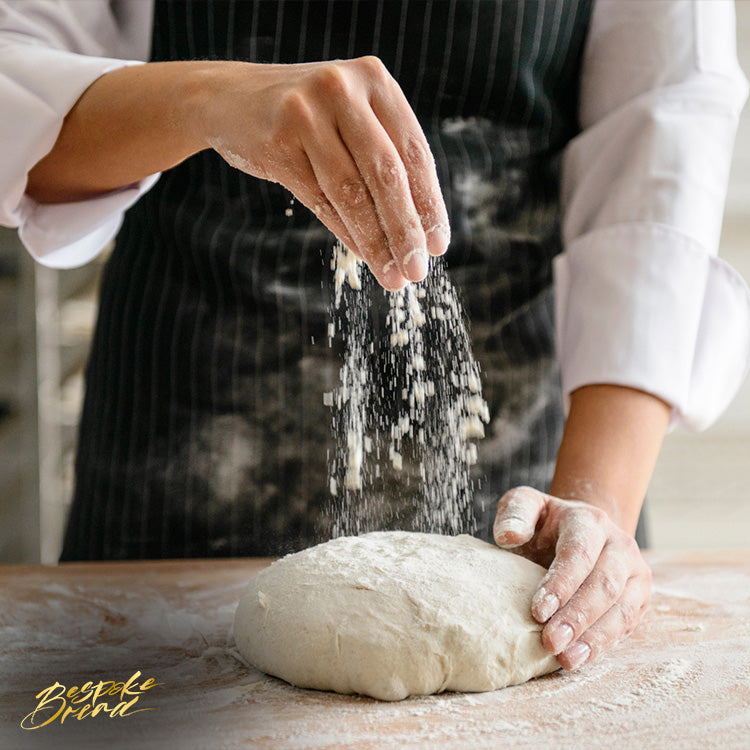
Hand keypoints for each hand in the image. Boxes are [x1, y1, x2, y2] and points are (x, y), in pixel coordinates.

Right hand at [195, 57, 449, 288]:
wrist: (228, 99)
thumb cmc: (305, 119)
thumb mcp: (349, 120)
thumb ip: (383, 158)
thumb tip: (421, 231)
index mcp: (374, 80)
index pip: (414, 152)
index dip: (429, 203)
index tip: (439, 245)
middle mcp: (343, 89)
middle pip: (386, 173)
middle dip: (406, 229)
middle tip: (418, 270)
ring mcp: (307, 113)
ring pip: (352, 191)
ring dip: (376, 242)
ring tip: (392, 276)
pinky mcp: (277, 141)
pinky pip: (320, 199)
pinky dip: (345, 233)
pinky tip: (362, 255)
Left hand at [493, 486, 650, 670]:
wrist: (580, 529)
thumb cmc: (545, 522)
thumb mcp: (526, 505)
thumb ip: (515, 514)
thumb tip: (508, 537)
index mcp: (590, 520)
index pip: (579, 553)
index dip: (561, 583)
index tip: (538, 610)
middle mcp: (619, 545)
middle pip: (604, 584)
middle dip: (576, 616)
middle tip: (549, 641)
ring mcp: (634, 572)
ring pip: (620, 608)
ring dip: (592, 636)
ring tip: (565, 658)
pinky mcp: (640, 597)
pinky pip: (625, 624)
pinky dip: (602, 644)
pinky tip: (579, 659)